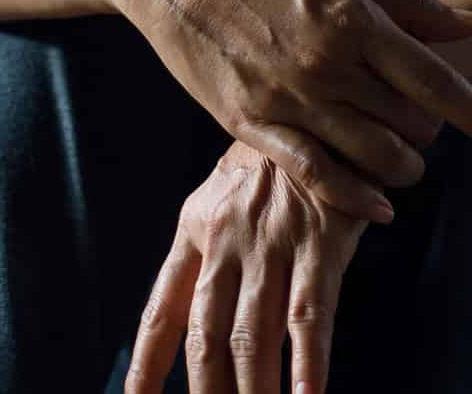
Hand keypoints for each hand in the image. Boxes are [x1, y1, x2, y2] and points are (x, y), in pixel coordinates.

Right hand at [107, 0, 471, 219]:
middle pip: (410, 126)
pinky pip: (314, 174)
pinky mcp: (249, 123)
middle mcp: (327, 64)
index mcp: (354, 20)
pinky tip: (378, 207)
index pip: (438, 83)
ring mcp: (287, 97)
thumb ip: (406, 5)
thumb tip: (469, 28)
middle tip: (423, 128)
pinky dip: (354, 197)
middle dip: (430, 136)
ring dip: (400, 168)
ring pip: (369, 157)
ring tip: (402, 160)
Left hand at [124, 142, 367, 393]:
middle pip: (205, 338)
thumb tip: (190, 315)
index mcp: (193, 232)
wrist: (325, 106)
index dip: (146, 365)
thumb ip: (206, 252)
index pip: (162, 313)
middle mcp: (225, 244)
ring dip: (253, 393)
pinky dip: (308, 365)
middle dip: (206, 393)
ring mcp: (271, 247)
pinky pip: (308, 317)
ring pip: (252, 338)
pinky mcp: (320, 247)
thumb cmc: (276, 161)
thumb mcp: (222, 197)